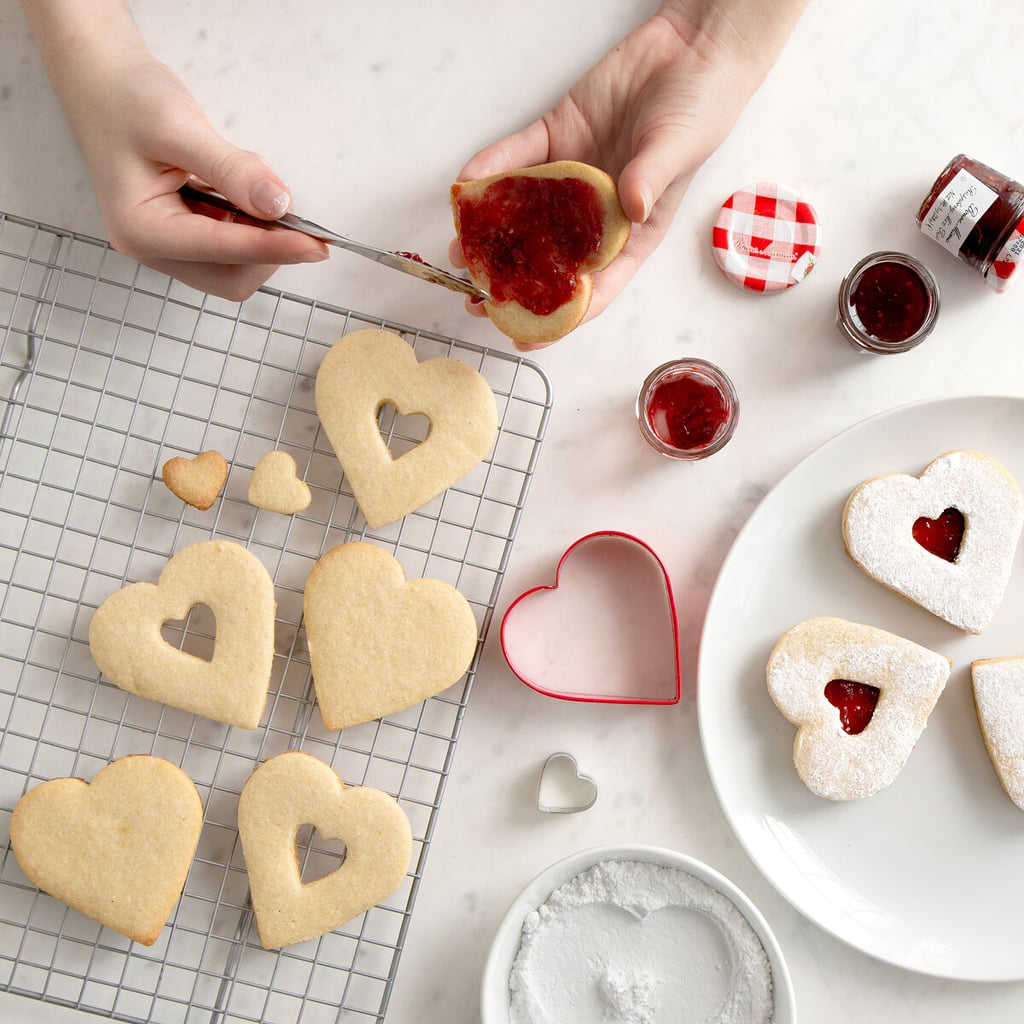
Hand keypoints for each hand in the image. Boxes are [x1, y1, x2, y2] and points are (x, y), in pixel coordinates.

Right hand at [21, 1, 327, 300]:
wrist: (104, 83)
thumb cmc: (126, 99)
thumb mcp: (179, 127)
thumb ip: (231, 170)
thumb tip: (277, 204)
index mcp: (140, 229)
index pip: (222, 253)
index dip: (274, 248)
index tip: (315, 245)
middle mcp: (151, 248)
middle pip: (232, 278)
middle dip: (268, 248)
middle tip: (288, 206)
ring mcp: (168, 248)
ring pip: (236, 268)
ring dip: (261, 235)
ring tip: (252, 181)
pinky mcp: (186, 238)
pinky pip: (232, 248)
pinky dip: (251, 225)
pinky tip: (243, 190)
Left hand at [451, 0, 807, 349]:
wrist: (690, 47)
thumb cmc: (700, 108)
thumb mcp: (681, 148)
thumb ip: (653, 178)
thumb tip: (631, 210)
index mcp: (632, 232)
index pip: (596, 286)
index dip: (562, 317)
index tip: (527, 338)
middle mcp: (596, 213)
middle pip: (550, 258)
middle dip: (512, 283)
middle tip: (476, 300)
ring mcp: (572, 177)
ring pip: (524, 213)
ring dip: (491, 233)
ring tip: (460, 250)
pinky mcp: (556, 138)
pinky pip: (518, 157)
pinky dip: (491, 169)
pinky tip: (466, 184)